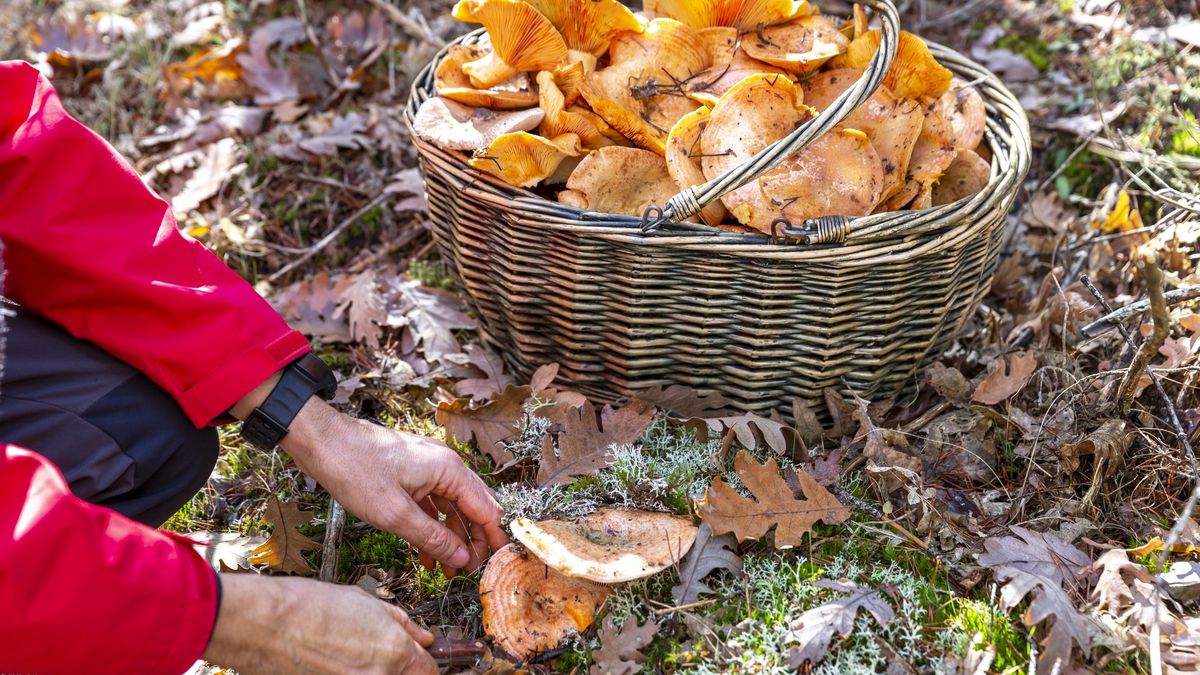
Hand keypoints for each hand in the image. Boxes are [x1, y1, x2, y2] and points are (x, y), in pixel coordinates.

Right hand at [204, 573, 436, 674]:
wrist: (259, 624)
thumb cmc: (306, 606)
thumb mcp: (364, 601)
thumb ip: (401, 622)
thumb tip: (423, 637)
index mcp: (393, 654)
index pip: (429, 671)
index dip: (423, 661)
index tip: (416, 655)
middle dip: (395, 666)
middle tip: (370, 649)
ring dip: (369, 668)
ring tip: (344, 651)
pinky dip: (345, 672)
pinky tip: (330, 659)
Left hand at [286, 398, 507, 575]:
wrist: (321, 442)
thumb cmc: (354, 470)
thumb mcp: (394, 514)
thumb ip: (432, 537)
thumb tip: (462, 557)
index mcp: (448, 470)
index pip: (485, 509)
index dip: (491, 539)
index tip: (493, 565)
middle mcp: (444, 465)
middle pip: (472, 508)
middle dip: (472, 542)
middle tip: (468, 571)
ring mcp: (427, 468)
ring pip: (451, 508)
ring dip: (450, 538)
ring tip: (447, 569)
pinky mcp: (410, 473)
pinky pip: (431, 503)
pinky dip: (431, 527)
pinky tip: (426, 552)